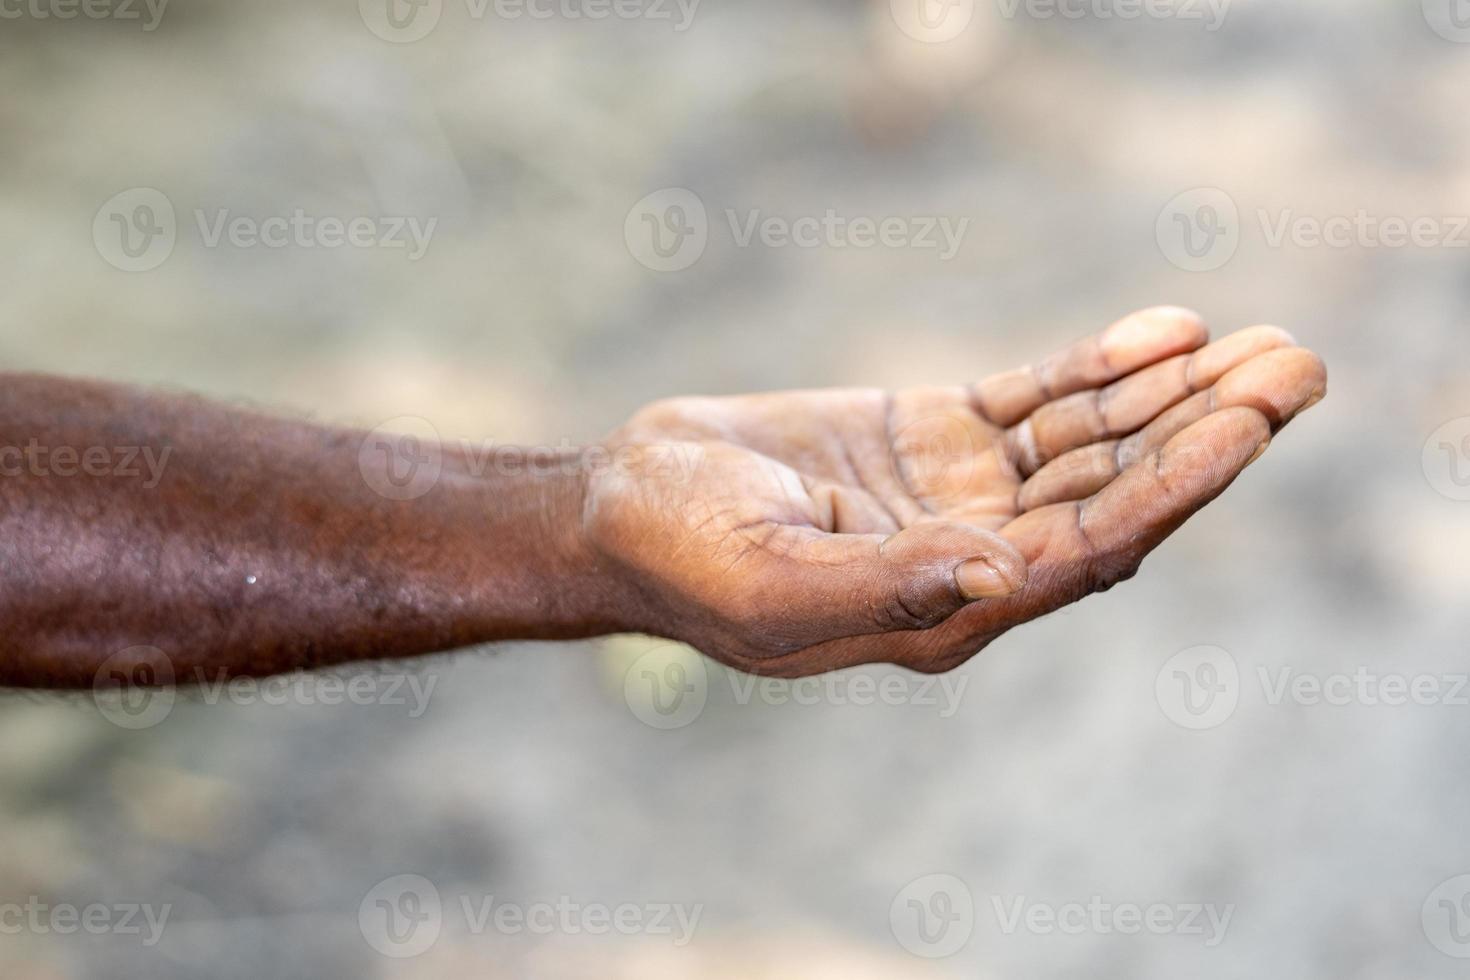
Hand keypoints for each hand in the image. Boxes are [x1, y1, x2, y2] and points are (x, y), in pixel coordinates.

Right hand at [585, 307, 1325, 676]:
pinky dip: (1096, 366)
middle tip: (1299, 369)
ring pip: (1089, 439)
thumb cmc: (686, 556)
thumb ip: (891, 585)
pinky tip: (1165, 330)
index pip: (1089, 545)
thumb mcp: (775, 582)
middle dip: (1204, 432)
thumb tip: (1008, 575)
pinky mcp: (934, 436)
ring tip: (1264, 343)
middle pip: (1113, 488)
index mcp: (951, 609)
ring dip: (1172, 393)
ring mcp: (958, 492)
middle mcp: (974, 554)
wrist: (627, 504)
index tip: (1245, 423)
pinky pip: (1034, 400)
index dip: (1170, 486)